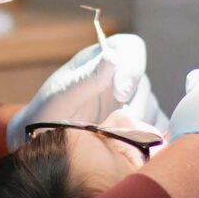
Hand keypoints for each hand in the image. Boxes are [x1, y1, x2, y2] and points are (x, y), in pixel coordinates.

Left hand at [5, 34, 167, 149]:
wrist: (43, 143)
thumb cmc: (47, 112)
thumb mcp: (61, 95)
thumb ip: (87, 78)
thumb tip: (112, 57)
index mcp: (102, 58)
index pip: (131, 48)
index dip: (132, 67)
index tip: (120, 94)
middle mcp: (120, 76)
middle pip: (144, 82)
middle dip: (134, 104)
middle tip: (116, 125)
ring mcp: (131, 100)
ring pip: (151, 107)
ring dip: (139, 124)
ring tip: (113, 139)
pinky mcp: (137, 124)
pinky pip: (155, 129)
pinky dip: (148, 139)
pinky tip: (129, 149)